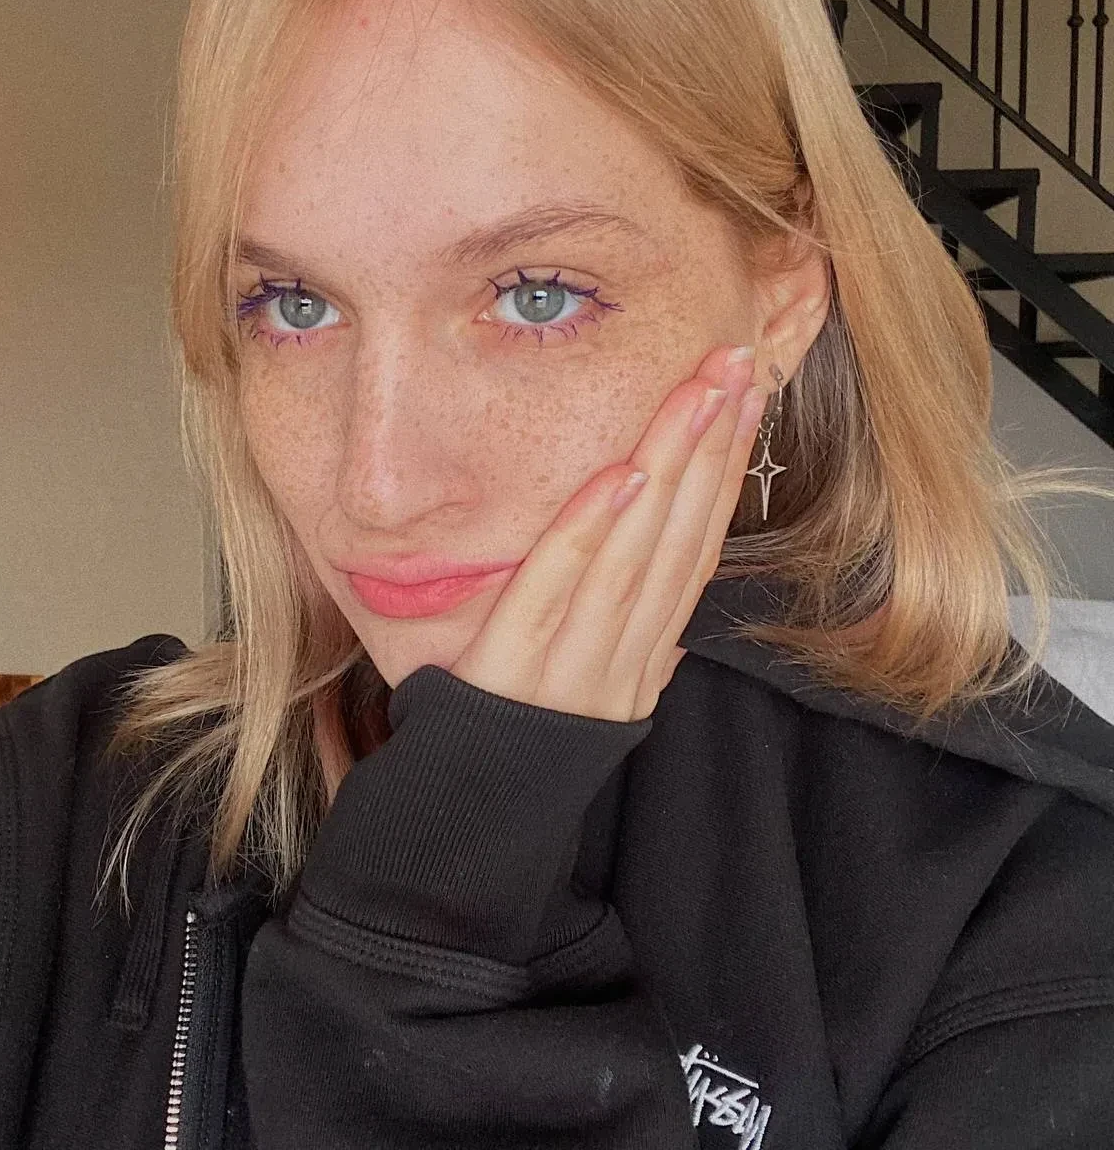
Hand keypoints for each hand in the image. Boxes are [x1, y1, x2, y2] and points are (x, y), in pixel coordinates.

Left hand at [449, 344, 767, 721]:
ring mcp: (575, 674)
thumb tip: (675, 608)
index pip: (695, 554)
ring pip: (635, 558)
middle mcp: (625, 665)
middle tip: (737, 364)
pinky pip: (556, 595)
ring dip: (672, 470)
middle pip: (680, 544)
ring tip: (698, 394)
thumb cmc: (514, 750)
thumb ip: (633, 645)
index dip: (726, 476)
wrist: (458, 839)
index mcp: (642, 661)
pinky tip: (621, 474)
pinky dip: (590, 532)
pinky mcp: (512, 677)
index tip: (746, 400)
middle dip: (714, 449)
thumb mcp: (589, 694)